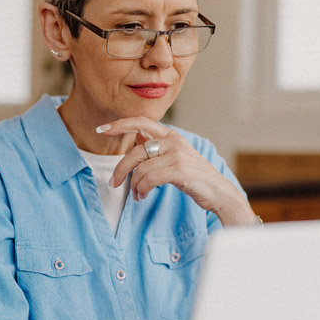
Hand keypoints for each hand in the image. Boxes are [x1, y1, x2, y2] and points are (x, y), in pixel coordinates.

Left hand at [98, 117, 258, 225]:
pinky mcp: (179, 170)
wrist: (218, 192)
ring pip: (140, 169)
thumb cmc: (193, 176)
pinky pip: (149, 179)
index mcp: (171, 135)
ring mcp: (177, 155)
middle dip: (120, 170)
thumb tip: (134, 138)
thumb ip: (156, 147)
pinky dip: (142, 190)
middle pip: (135, 152)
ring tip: (137, 195)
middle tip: (113, 183)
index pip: (141, 122)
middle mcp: (174, 141)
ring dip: (134, 186)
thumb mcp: (175, 156)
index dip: (119, 124)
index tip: (101, 129)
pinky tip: (143, 196)